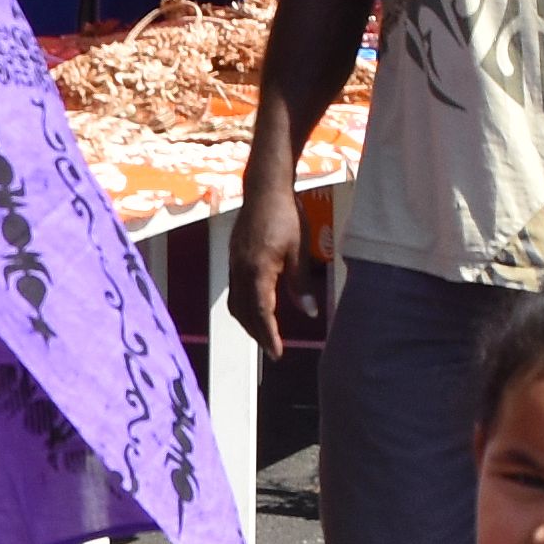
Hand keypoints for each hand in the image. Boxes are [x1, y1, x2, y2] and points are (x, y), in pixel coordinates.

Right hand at [236, 178, 319, 355]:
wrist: (264, 190)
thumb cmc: (286, 217)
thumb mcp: (299, 252)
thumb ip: (301, 284)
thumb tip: (309, 313)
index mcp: (257, 271)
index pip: (261, 313)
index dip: (269, 335)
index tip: (277, 353)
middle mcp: (240, 271)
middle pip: (244, 313)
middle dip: (257, 334)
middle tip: (273, 350)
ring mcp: (234, 264)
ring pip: (236, 303)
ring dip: (249, 322)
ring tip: (264, 333)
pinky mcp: (234, 258)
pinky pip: (235, 290)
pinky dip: (244, 306)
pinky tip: (256, 307)